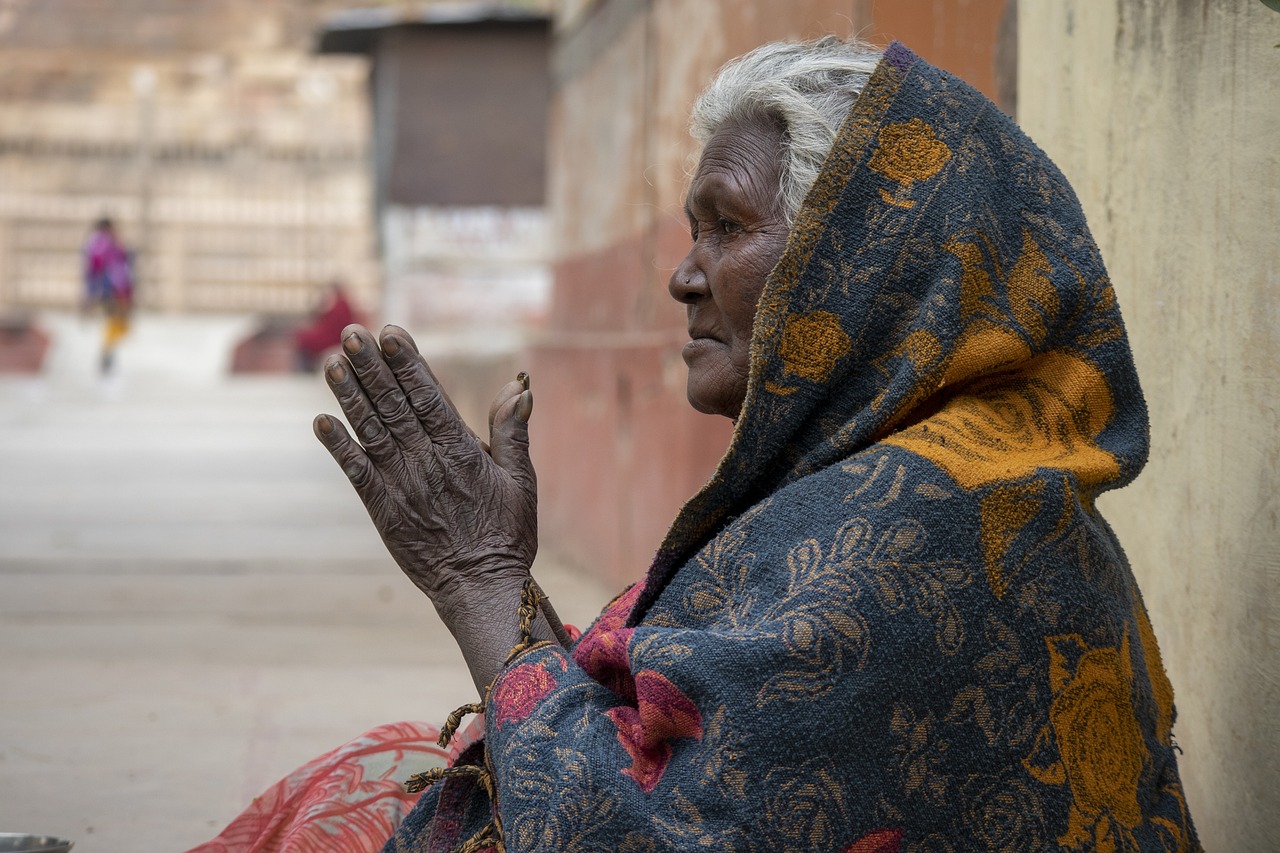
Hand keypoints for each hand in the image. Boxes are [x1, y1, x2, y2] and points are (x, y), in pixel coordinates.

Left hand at [313, 324, 537, 610]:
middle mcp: (427, 464)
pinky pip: (357, 474)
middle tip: (351, 333)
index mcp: (462, 452)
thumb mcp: (522, 479)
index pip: (429, 398)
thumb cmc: (508, 533)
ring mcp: (402, 487)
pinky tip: (321, 421)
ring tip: (332, 363)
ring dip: (350, 396)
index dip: (408, 364)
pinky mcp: (384, 511)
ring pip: (371, 432)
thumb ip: (513, 430)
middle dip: (372, 368)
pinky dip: (339, 447)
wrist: (481, 588)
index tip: (390, 333)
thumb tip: (518, 385)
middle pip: (394, 407)